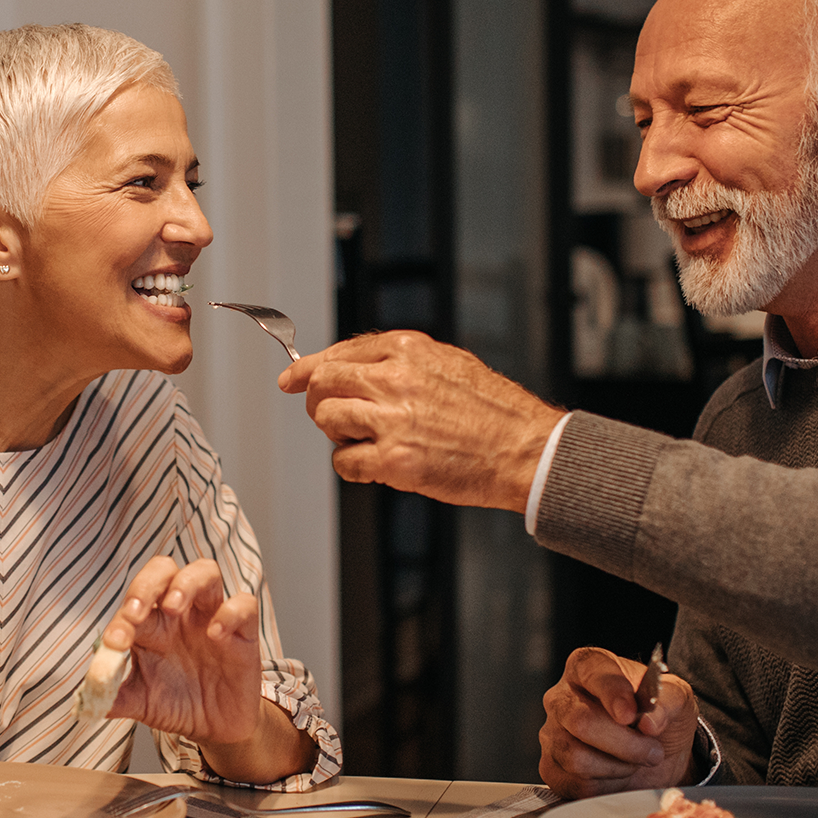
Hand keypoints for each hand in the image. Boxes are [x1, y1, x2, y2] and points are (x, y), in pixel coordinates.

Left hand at [103, 556, 262, 748]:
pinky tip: (216, 634)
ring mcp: (212, 616)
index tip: (115, 641)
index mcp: (152, 625)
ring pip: (205, 571)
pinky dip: (230, 612)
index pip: (134, 601)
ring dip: (186, 583)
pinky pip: (244, 604)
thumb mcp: (141, 703)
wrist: (215, 728)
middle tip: (137, 612)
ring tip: (174, 606)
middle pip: (164, 570)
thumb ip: (114, 697)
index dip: (122, 616)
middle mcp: (181, 613)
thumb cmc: (177, 704)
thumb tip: (86, 697)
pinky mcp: (243, 631)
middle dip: (147, 584)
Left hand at [279, 331, 564, 511]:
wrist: (524, 449)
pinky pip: (345, 463)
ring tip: (363, 442)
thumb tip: (358, 366)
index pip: (341, 351)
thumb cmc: (495, 412)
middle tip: (329, 417)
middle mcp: (396, 379)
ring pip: (328, 420)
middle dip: (317, 401)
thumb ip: (403, 361)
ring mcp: (393, 420)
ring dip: (337, 434)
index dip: (309, 368)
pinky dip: (352, 467)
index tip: (293, 378)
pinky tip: (374, 466)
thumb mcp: (451, 363)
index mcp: (408, 351)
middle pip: (324, 382)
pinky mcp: (395, 461)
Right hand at [538, 646, 697, 797]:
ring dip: (618, 767)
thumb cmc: (658, 716)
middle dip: (625, 744)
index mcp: (587, 666)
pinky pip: (575, 783)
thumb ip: (667, 701)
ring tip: (634, 760)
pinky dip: (606, 786)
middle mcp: (561, 697)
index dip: (612, 694)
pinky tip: (617, 773)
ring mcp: (552, 733)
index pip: (592, 672)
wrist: (656, 752)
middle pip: (580, 721)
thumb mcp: (676, 698)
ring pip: (577, 758)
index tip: (631, 715)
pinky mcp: (552, 768)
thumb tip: (650, 723)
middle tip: (652, 750)